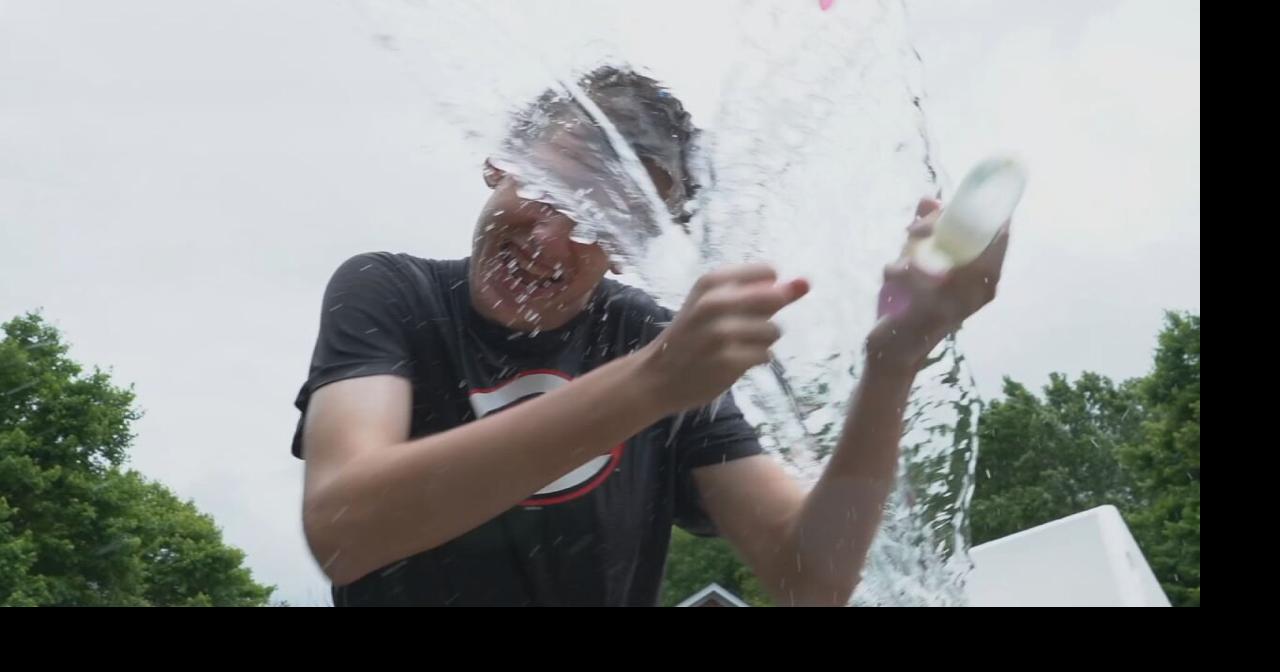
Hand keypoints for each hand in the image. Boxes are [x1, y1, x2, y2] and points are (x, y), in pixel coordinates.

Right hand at [641, 264, 808, 412]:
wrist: (657, 376)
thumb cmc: (692, 334)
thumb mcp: (716, 302)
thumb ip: (762, 291)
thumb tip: (806, 282)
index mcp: (711, 281)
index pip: (768, 273)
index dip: (767, 290)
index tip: (746, 304)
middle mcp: (715, 303)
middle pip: (774, 299)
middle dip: (766, 316)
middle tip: (740, 328)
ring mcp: (721, 333)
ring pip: (774, 331)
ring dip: (762, 341)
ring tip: (735, 347)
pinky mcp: (729, 361)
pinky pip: (766, 355)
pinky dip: (756, 359)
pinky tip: (734, 361)